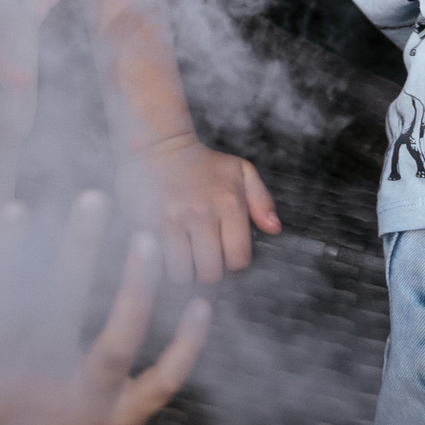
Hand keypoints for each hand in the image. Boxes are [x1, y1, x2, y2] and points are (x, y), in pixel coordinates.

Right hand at [0, 192, 212, 424]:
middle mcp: (52, 377)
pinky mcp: (128, 419)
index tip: (17, 208)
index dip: (9, 254)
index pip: (9, 297)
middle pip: (62, 305)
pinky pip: (162, 382)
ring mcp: (93, 398)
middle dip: (77, 251)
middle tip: (94, 197)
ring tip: (148, 240)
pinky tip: (203, 307)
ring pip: (116, 342)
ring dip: (132, 292)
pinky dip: (187, 347)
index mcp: (12, 364)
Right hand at [119, 132, 280, 284]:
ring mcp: (173, 220)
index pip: (238, 259)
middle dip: (211, 275)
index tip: (229, 262)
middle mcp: (202, 214)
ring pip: (182, 273)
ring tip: (188, 263)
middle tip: (208, 266)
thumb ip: (262, 201)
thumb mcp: (242, 171)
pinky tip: (171, 257)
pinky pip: (159, 262)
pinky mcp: (149, 223)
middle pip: (210, 272)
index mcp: (229, 203)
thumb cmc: (206, 164)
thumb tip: (274, 229)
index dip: (235, 267)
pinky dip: (165, 266)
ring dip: (186, 273)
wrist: (164, 149)